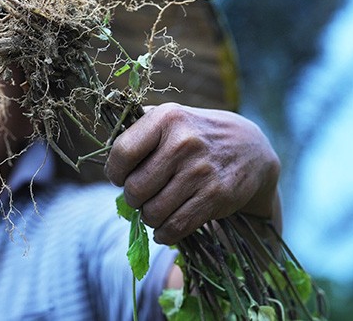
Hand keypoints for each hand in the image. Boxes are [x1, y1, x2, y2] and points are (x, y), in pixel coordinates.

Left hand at [105, 103, 280, 244]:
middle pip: (135, 189)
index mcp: (166, 118)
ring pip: (154, 212)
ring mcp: (201, 170)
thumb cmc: (195, 134)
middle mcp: (184, 142)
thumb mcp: (170, 118)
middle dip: (132, 198)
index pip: (122, 153)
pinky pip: (176, 226)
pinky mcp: (216, 195)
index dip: (114, 172)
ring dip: (149, 217)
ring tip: (153, 210)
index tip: (120, 176)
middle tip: (140, 196)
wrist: (249, 148)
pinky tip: (165, 228)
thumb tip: (103, 150)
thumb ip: (137, 128)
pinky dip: (165, 233)